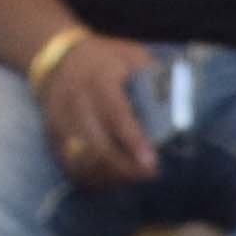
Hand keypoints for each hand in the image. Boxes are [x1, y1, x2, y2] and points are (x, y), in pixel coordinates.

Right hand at [35, 32, 159, 188]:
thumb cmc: (105, 60)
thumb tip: (183, 101)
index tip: (152, 162)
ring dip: (111, 176)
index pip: (115, 114)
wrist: (58, 59)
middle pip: (98, 145)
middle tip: (151, 174)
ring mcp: (60, 121)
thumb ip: (154, 77)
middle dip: (126, 167)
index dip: (133, 140)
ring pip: (83, 161)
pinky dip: (93, 179)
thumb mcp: (131, 56)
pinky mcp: (53, 137)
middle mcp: (75, 101)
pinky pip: (71, 167)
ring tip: (135, 177)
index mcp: (98, 79)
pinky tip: (113, 180)